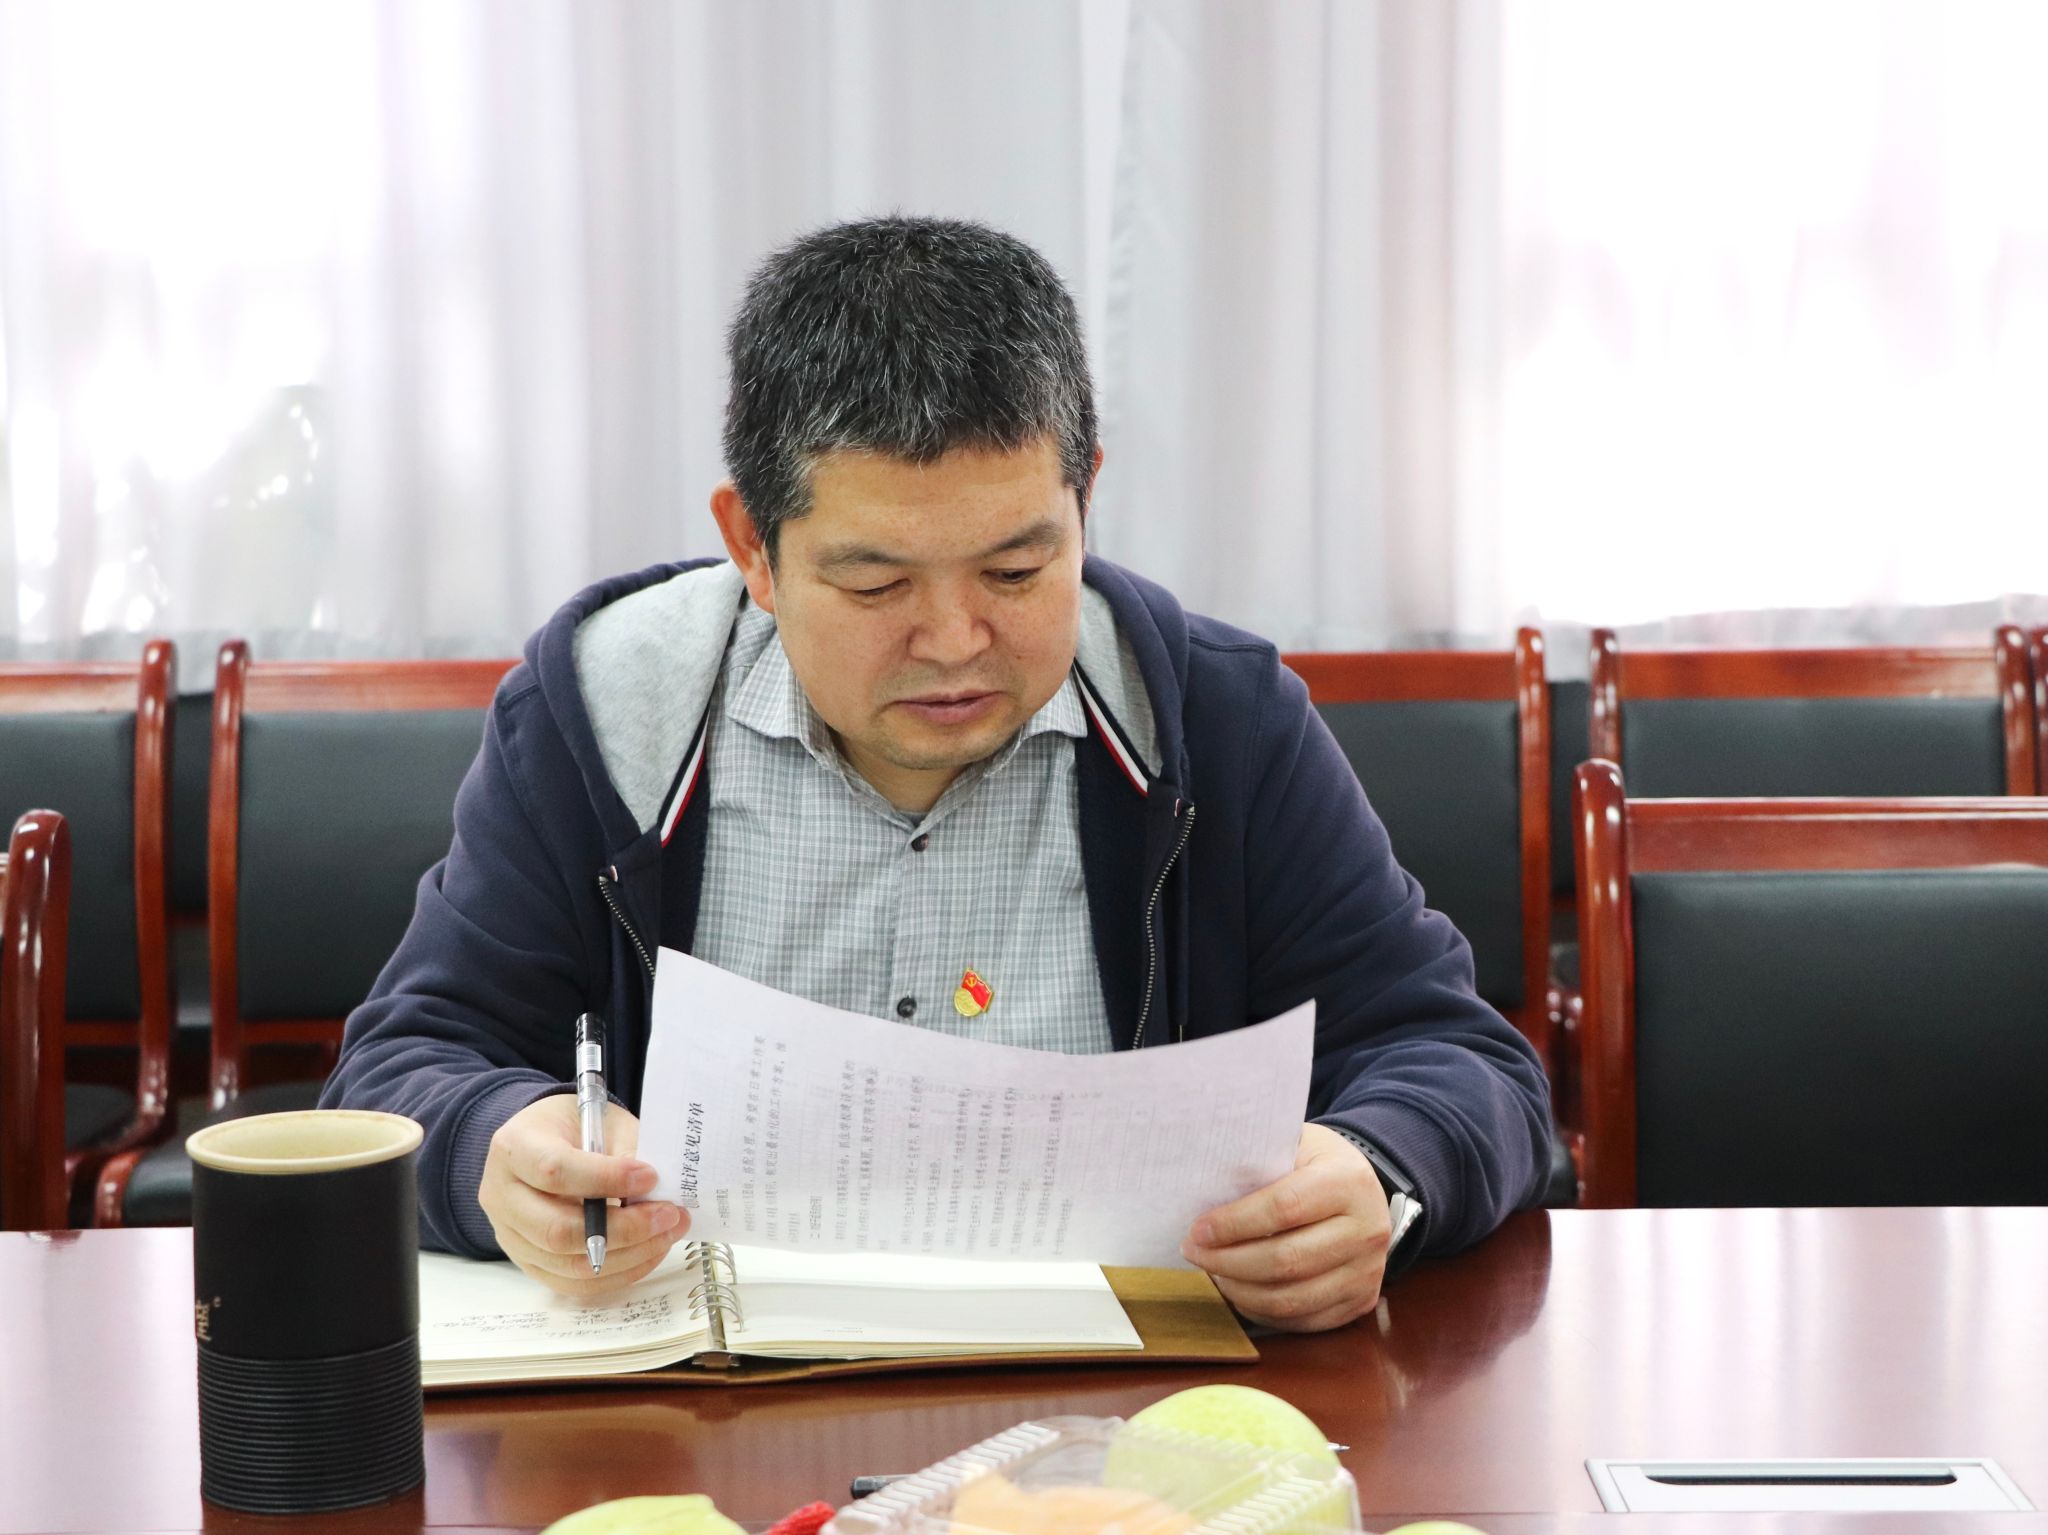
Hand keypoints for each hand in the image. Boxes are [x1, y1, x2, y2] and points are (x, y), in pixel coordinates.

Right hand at [479, 1094, 688, 1298]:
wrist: (544, 1143)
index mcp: (514, 1149)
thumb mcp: (601, 1121)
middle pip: (558, 1230)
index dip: (606, 1178)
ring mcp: (511, 1237)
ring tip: (668, 1232)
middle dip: (624, 1229)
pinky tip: (649, 1251)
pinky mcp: (529, 1264)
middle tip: (668, 1215)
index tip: (650, 1177)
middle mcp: (502, 1197)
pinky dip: (619, 1273)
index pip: (555, 1171)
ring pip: (570, 1265)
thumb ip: (625, 1150)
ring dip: (630, 1255)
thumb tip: (655, 1192)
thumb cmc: (575, 1127)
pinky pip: (575, 1283)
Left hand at [1181, 1123, 1391, 1331]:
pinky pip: (1302, 1319)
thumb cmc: (1315, 1164)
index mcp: (1348, 1181)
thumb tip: (1201, 1192)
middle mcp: (1367, 1230)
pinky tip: (1239, 1290)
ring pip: (1291, 1298)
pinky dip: (1262, 1310)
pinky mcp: (1361, 1302)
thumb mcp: (1296, 1145)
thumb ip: (1258, 1165)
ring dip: (1240, 1291)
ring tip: (1212, 1272)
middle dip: (1228, 1262)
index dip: (1234, 1223)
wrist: (1363, 1191)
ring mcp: (1368, 1272)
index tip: (1197, 1230)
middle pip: (1286, 1260)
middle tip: (1193, 1253)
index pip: (1284, 1208)